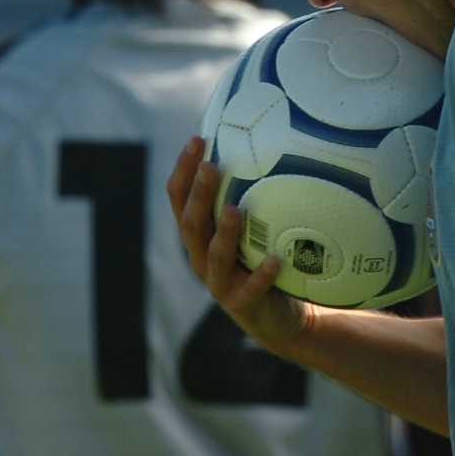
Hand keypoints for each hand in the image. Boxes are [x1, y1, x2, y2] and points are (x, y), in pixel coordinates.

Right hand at [166, 137, 308, 351]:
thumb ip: (248, 195)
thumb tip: (266, 142)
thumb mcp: (250, 227)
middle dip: (199, 195)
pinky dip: (261, 274)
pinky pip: (250, 289)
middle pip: (191, 225)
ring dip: (224, 232)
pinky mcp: (242, 305)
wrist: (275, 316)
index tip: (196, 140)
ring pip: (215, 256)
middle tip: (210, 166)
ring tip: (234, 209)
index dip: (183, 170)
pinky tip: (275, 260)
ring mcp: (220, 284)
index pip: (180, 199)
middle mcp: (201, 258)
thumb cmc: (259, 260)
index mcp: (198, 236)